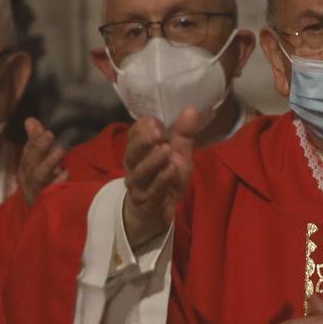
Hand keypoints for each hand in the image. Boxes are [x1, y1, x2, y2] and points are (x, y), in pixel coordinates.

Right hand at [19, 118, 66, 203]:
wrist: (40, 215)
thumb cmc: (40, 182)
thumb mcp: (37, 160)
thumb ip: (35, 140)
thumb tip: (30, 119)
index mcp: (26, 168)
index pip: (28, 152)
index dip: (33, 140)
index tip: (40, 128)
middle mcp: (29, 179)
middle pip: (31, 163)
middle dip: (40, 148)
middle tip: (49, 134)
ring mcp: (37, 191)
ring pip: (40, 176)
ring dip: (49, 162)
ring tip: (61, 150)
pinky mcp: (46, 203)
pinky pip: (51, 193)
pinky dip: (58, 182)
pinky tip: (66, 173)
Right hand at [121, 106, 202, 250]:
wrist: (156, 214)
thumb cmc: (166, 180)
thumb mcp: (178, 156)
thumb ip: (183, 135)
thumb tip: (190, 109)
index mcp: (138, 151)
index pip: (133, 134)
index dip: (142, 127)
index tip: (156, 121)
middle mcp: (133, 166)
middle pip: (132, 151)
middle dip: (144, 141)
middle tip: (158, 132)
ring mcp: (138, 185)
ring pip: (140, 171)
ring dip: (153, 160)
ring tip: (166, 150)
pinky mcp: (146, 202)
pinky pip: (152, 190)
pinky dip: (161, 180)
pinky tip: (170, 170)